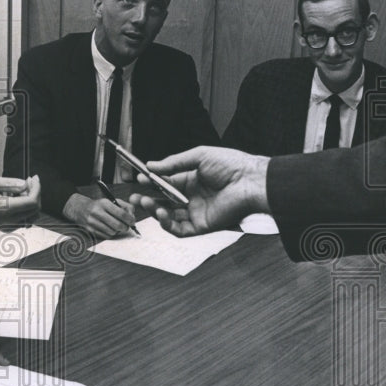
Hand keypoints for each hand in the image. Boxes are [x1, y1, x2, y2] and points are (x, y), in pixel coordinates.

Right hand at [0, 176, 40, 227]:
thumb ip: (9, 184)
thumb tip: (25, 184)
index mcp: (5, 209)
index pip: (32, 201)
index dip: (37, 188)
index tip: (33, 177)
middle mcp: (8, 220)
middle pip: (35, 210)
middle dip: (36, 193)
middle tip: (28, 180)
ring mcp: (7, 225)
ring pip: (31, 216)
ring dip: (31, 201)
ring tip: (21, 188)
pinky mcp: (5, 227)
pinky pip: (23, 219)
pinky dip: (24, 208)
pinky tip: (15, 197)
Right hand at [63, 193, 136, 237]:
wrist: (80, 208)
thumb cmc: (99, 206)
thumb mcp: (111, 201)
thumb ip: (125, 206)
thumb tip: (132, 216)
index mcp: (104, 203)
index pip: (121, 213)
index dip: (130, 219)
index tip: (132, 222)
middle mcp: (97, 212)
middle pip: (118, 225)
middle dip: (125, 227)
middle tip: (125, 226)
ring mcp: (92, 222)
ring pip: (112, 232)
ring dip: (117, 231)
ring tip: (115, 226)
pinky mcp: (90, 230)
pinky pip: (106, 236)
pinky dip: (110, 234)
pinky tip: (108, 228)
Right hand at [128, 146, 270, 235]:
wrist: (251, 182)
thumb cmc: (231, 165)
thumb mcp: (199, 156)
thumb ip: (174, 163)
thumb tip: (152, 165)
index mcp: (191, 180)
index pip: (165, 183)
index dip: (151, 182)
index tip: (139, 178)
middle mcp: (192, 197)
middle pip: (164, 201)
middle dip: (147, 199)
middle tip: (134, 196)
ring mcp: (196, 212)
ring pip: (169, 216)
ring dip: (154, 211)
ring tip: (144, 202)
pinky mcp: (202, 225)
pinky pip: (180, 229)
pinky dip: (167, 224)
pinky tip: (161, 213)